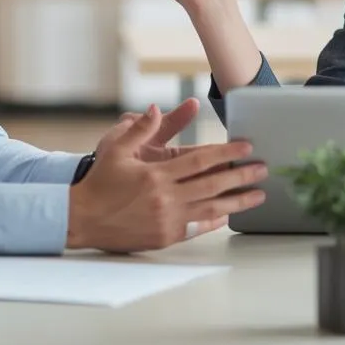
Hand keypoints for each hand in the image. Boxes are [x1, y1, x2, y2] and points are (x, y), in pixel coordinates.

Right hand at [67, 104, 266, 252]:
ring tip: (259, 195)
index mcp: (156, 174)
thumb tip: (155, 107)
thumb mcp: (115, 149)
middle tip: (263, 169)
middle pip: (213, 184)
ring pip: (211, 209)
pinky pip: (197, 228)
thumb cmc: (100, 182)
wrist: (81, 219)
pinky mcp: (165, 237)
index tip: (246, 147)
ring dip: (238, 201)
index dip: (226, 152)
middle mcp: (165, 198)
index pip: (201, 160)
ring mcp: (167, 220)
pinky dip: (215, 220)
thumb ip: (139, 129)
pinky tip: (229, 214)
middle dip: (241, 175)